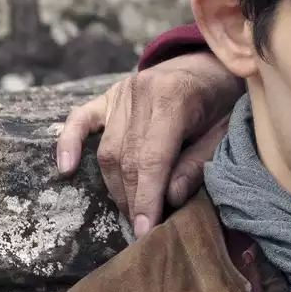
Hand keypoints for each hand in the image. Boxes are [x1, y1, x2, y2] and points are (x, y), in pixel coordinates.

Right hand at [54, 52, 243, 236]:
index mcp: (174, 96)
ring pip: (107, 149)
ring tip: (128, 211)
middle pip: (126, 158)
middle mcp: (142, 92)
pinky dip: (69, 143)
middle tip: (141, 228)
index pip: (152, 158)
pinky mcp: (109, 94)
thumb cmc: (225, 98)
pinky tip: (66, 169)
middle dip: (132, 198)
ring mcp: (122, 91)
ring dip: (114, 185)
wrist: (216, 61)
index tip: (144, 230)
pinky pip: (80, 119)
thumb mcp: (225, 130)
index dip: (147, 198)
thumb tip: (169, 198)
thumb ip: (198, 163)